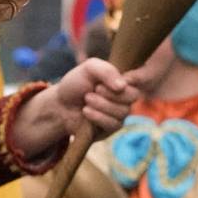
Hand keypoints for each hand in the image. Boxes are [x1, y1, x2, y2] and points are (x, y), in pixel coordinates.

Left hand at [10, 58, 147, 161]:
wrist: (59, 105)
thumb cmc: (75, 85)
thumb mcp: (88, 69)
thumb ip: (106, 71)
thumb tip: (123, 86)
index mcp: (122, 81)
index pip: (139, 79)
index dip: (131, 79)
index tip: (115, 80)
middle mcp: (124, 98)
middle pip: (133, 96)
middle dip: (112, 93)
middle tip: (95, 89)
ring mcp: (119, 114)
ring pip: (123, 111)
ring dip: (102, 104)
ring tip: (86, 99)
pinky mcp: (111, 129)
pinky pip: (113, 124)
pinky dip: (98, 116)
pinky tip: (86, 111)